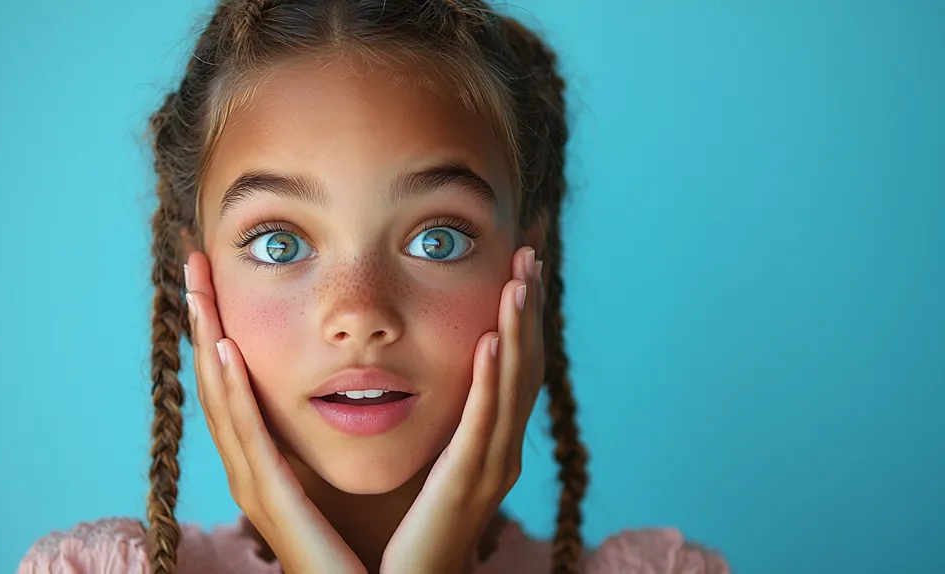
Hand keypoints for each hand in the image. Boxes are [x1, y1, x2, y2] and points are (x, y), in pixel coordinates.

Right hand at [185, 251, 366, 573]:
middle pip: (216, 381)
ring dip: (207, 339)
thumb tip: (357, 382)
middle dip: (203, 320)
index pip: (235, 381)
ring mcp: (254, 484)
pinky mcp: (270, 500)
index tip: (216, 276)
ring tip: (198, 288)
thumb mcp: (343, 472)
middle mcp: (251, 468)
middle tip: (193, 262)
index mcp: (266, 459)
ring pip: (220, 399)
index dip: (220, 327)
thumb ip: (338, 432)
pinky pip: (248, 436)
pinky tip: (224, 349)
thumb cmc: (361, 541)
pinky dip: (232, 390)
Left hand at [380, 245, 545, 573]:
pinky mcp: (466, 483)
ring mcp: (492, 466)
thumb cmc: (414, 526)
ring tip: (518, 280)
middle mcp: (505, 448)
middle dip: (528, 308)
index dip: (523, 314)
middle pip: (527, 365)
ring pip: (514, 386)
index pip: (518, 364)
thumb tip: (430, 375)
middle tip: (530, 252)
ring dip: (517, 330)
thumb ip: (444, 422)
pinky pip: (483, 423)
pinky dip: (491, 380)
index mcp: (495, 439)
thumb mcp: (435, 461)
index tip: (521, 266)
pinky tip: (491, 341)